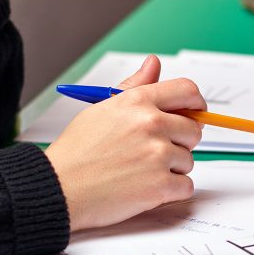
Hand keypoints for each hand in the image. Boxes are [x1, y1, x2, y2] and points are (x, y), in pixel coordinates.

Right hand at [44, 55, 205, 231]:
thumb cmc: (76, 152)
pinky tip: (145, 188)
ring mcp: (157, 155)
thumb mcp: (102, 109)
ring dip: (172, 169)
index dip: (196, 103)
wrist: (57, 189)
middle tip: (155, 151)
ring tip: (140, 172)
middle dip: (180, 141)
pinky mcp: (160, 185)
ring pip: (189, 160)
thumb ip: (134, 87)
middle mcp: (151, 123)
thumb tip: (154, 63)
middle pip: (194, 129)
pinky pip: (186, 186)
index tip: (195, 113)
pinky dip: (171, 191)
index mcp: (138, 101)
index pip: (187, 90)